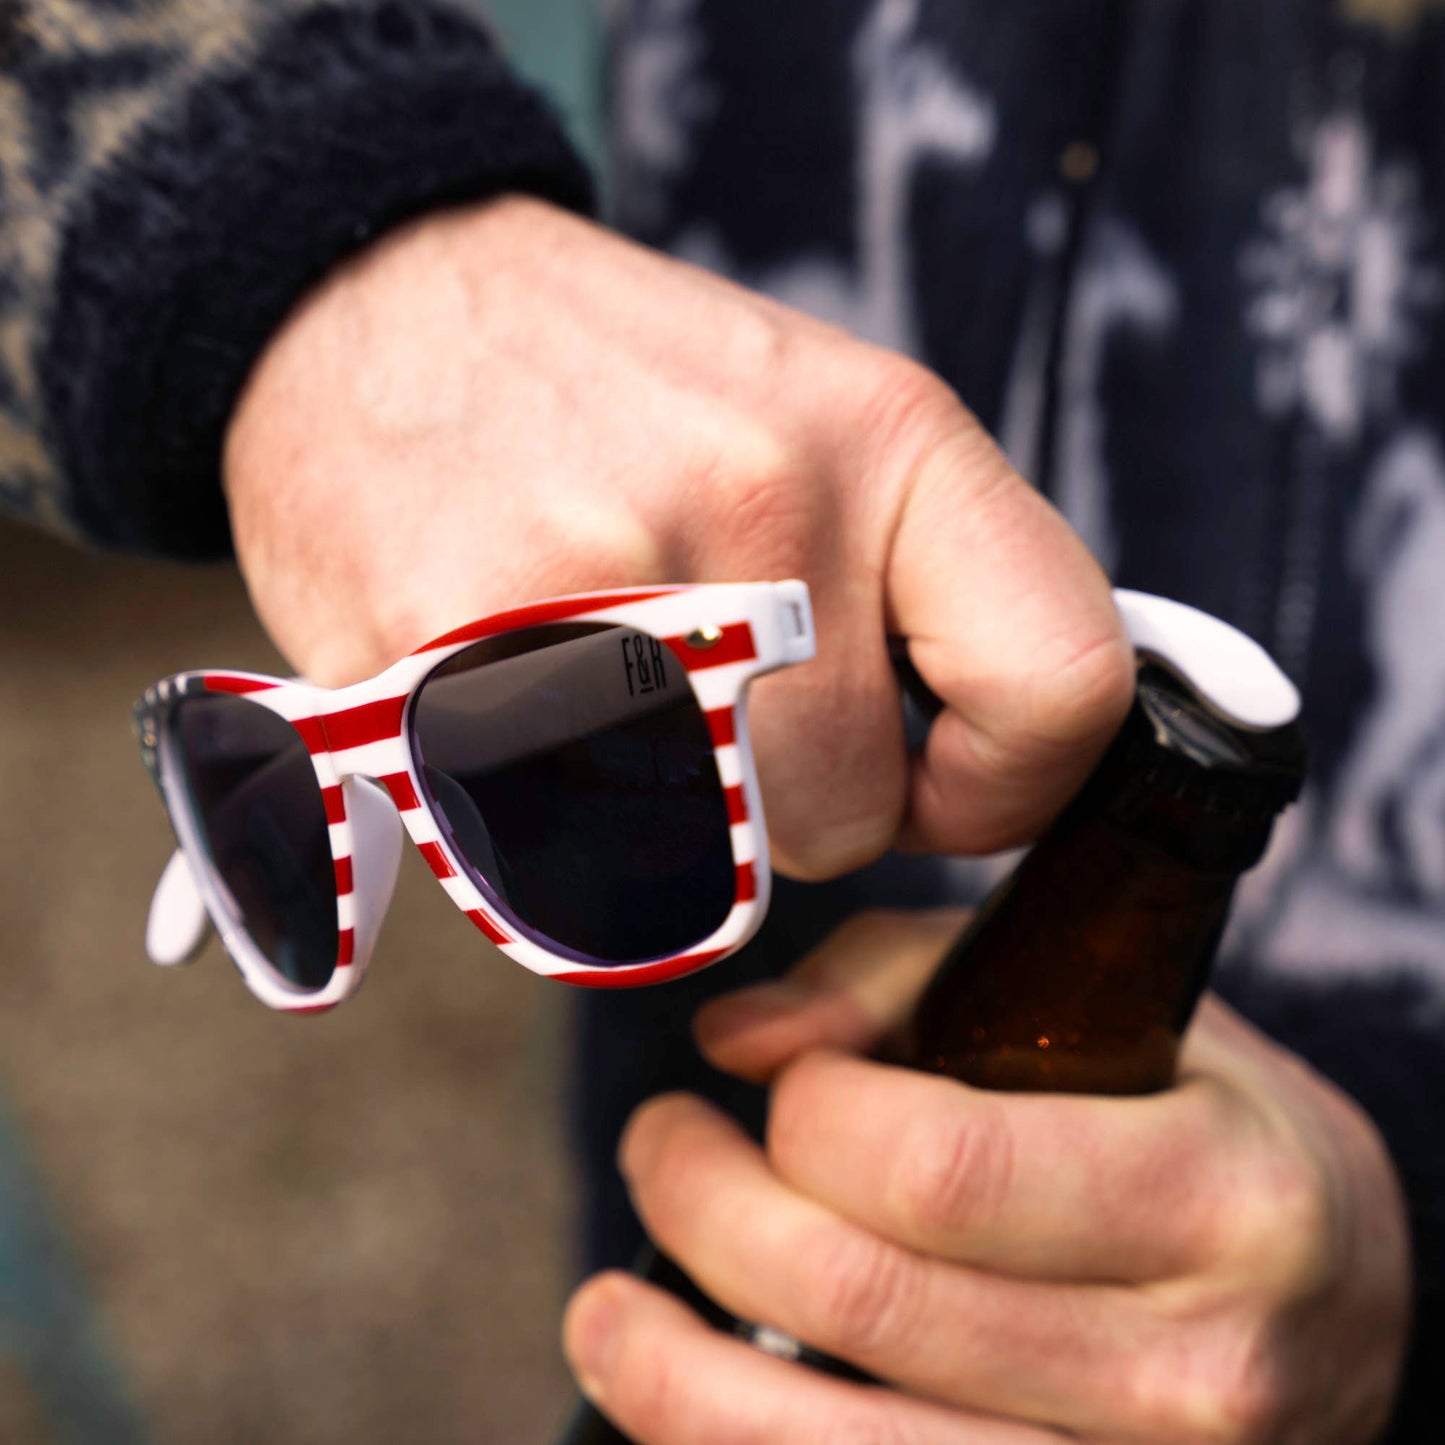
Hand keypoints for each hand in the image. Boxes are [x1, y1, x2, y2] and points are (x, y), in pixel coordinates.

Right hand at [223, 196, 1131, 876]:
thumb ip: (925, 584)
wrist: (383, 300)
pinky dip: (549, 831)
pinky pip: (559, 866)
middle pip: (848, 817)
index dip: (1006, 785)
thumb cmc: (620, 390)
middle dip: (789, 805)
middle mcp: (760, 504)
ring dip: (673, 827)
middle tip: (707, 708)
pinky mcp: (450, 662)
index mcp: (886, 438)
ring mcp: (600, 584)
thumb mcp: (823, 421)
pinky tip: (512, 724)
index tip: (938, 783)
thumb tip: (988, 764)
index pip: (1059, 686)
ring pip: (712, 866)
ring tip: (608, 705)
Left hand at [564, 912, 1412, 1442]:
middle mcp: (1194, 1371)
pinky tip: (684, 1403)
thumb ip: (893, 977)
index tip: (774, 1079)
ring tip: (605, 1308)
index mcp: (1214, 1195)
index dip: (805, 1113)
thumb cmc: (1187, 1120)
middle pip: (863, 1304)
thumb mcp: (1082, 1001)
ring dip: (673, 1378)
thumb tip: (732, 1041)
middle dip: (703, 1207)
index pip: (938, 1168)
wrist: (1331, 1292)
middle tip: (658, 1142)